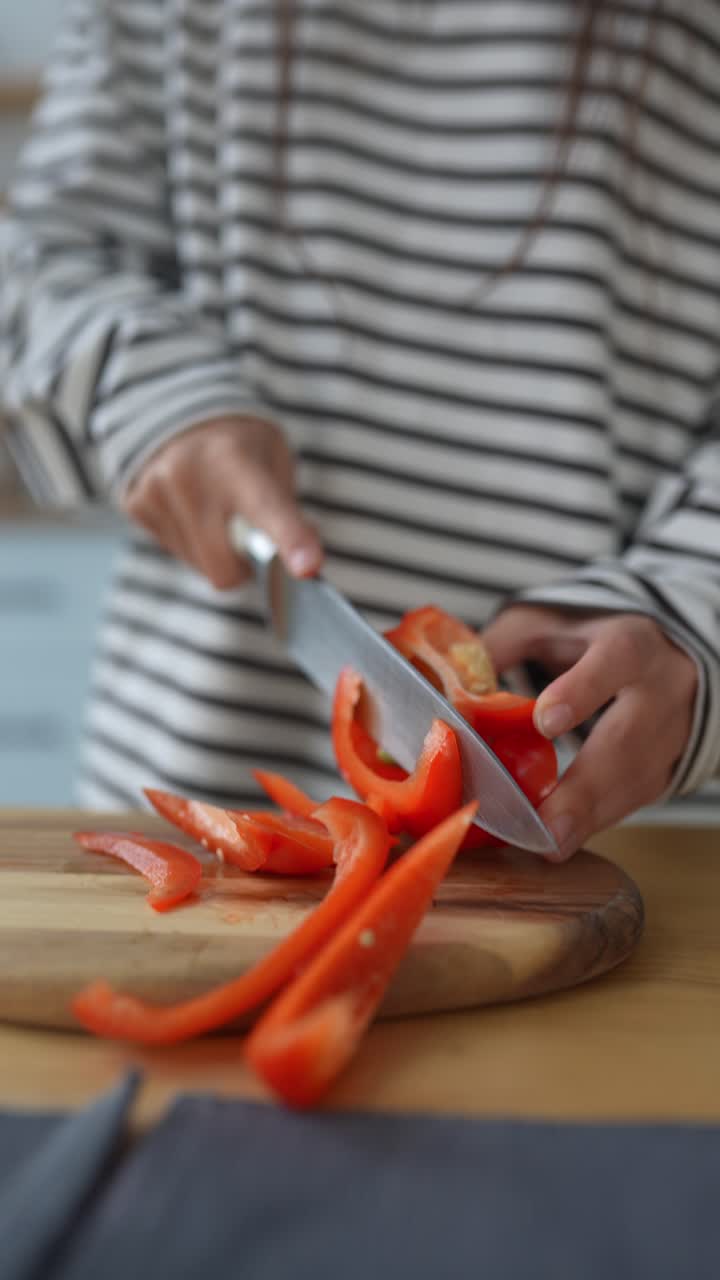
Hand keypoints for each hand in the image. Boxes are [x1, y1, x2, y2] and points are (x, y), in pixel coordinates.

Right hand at [122, 416, 322, 587]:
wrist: (178, 414)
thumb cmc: (240, 444)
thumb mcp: (274, 459)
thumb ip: (287, 511)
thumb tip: (305, 566)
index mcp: (237, 459)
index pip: (268, 509)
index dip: (290, 540)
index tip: (308, 568)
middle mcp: (189, 475)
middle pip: (224, 568)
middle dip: (243, 566)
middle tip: (249, 538)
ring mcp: (155, 491)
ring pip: (200, 566)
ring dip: (215, 553)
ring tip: (215, 512)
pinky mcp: (134, 505)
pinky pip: (176, 552)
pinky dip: (191, 542)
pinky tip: (191, 510)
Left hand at [480, 606, 697, 859]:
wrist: (663, 656)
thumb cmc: (588, 641)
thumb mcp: (542, 625)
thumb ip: (498, 648)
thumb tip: (451, 687)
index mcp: (629, 643)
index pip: (615, 660)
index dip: (582, 691)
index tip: (545, 722)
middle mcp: (660, 689)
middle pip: (630, 739)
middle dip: (588, 787)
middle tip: (550, 825)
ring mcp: (671, 733)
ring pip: (639, 779)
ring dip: (591, 817)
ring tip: (551, 845)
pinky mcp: (667, 768)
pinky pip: (636, 800)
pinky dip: (598, 821)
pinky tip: (565, 838)